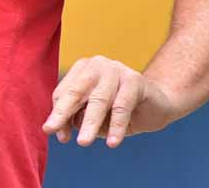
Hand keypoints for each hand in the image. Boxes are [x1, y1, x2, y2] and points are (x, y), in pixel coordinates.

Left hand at [42, 56, 176, 148]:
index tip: (53, 132)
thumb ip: (76, 120)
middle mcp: (97, 65)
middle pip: (76, 91)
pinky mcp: (135, 80)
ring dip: (90, 122)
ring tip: (83, 142)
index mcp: (82, 70)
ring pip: (99, 99)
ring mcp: (117, 69)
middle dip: (63, 112)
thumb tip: (61, 134)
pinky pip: (122, 106)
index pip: (64, 92)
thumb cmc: (119, 110)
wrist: (157, 104)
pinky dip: (116, 126)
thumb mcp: (95, 116)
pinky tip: (112, 142)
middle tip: (51, 130)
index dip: (58, 113)